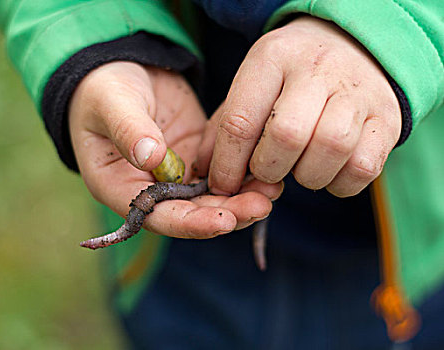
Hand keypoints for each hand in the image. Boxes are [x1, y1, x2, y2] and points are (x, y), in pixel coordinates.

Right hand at [69, 62, 281, 237]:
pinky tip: (268, 172)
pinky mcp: (196, 158)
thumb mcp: (110, 104)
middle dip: (227, 213)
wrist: (123, 73)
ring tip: (272, 191)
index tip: (224, 220)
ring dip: (241, 199)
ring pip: (210, 198)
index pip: (157, 216)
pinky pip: (222, 174)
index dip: (191, 223)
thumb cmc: (104, 89)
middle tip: (261, 205)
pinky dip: (244, 176)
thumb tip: (151, 157)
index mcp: (119, 187)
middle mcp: (149, 190)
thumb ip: (128, 129)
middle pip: (191, 214)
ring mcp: (175, 176)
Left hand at [196, 16, 401, 196]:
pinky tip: (328, 170)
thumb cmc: (289, 79)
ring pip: (329, 150)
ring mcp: (357, 92)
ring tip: (300, 167)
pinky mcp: (387, 119)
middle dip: (268, 169)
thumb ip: (224, 130)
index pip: (240, 121)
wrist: (352, 47)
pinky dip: (339, 183)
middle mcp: (316, 70)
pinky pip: (362, 168)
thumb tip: (205, 175)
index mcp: (272, 58)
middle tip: (268, 171)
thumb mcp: (251, 88)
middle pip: (286, 136)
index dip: (226, 165)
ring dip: (306, 176)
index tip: (223, 186)